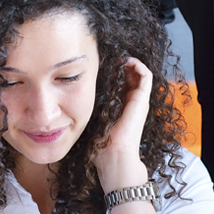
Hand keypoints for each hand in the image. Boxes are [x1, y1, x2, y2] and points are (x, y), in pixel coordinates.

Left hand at [96, 56, 153, 192]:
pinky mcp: (142, 100)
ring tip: (118, 57)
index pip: (120, 83)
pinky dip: (138, 65)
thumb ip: (86, 109)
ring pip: (140, 73)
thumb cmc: (101, 144)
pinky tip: (126, 61)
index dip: (112, 71)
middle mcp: (131, 102)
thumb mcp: (91, 120)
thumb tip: (67, 101)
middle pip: (130, 76)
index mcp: (120, 107)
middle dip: (120, 64)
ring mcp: (138, 101)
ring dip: (129, 62)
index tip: (99, 63)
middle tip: (108, 57)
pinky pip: (147, 76)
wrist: (114, 156)